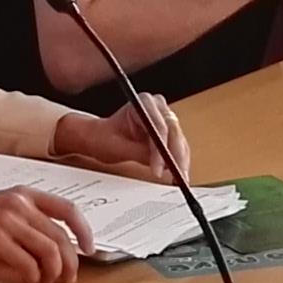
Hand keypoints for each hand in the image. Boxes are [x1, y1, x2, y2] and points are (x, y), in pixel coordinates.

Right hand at [0, 189, 92, 282]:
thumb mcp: (1, 206)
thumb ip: (28, 219)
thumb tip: (56, 245)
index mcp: (25, 194)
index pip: (67, 209)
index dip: (84, 231)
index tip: (88, 248)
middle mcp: (19, 205)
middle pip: (60, 237)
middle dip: (70, 262)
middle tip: (69, 277)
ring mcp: (7, 221)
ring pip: (49, 251)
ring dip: (54, 272)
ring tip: (48, 281)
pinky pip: (27, 263)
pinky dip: (34, 276)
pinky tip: (30, 280)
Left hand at [55, 94, 190, 180]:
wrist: (100, 137)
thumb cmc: (105, 137)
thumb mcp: (118, 147)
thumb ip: (139, 153)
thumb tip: (161, 164)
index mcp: (142, 102)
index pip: (158, 126)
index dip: (160, 151)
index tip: (158, 169)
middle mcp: (157, 106)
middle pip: (173, 133)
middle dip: (175, 157)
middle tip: (176, 177)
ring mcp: (165, 117)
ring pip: (179, 141)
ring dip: (181, 162)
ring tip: (180, 180)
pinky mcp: (169, 131)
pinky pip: (179, 147)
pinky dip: (179, 162)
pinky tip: (179, 176)